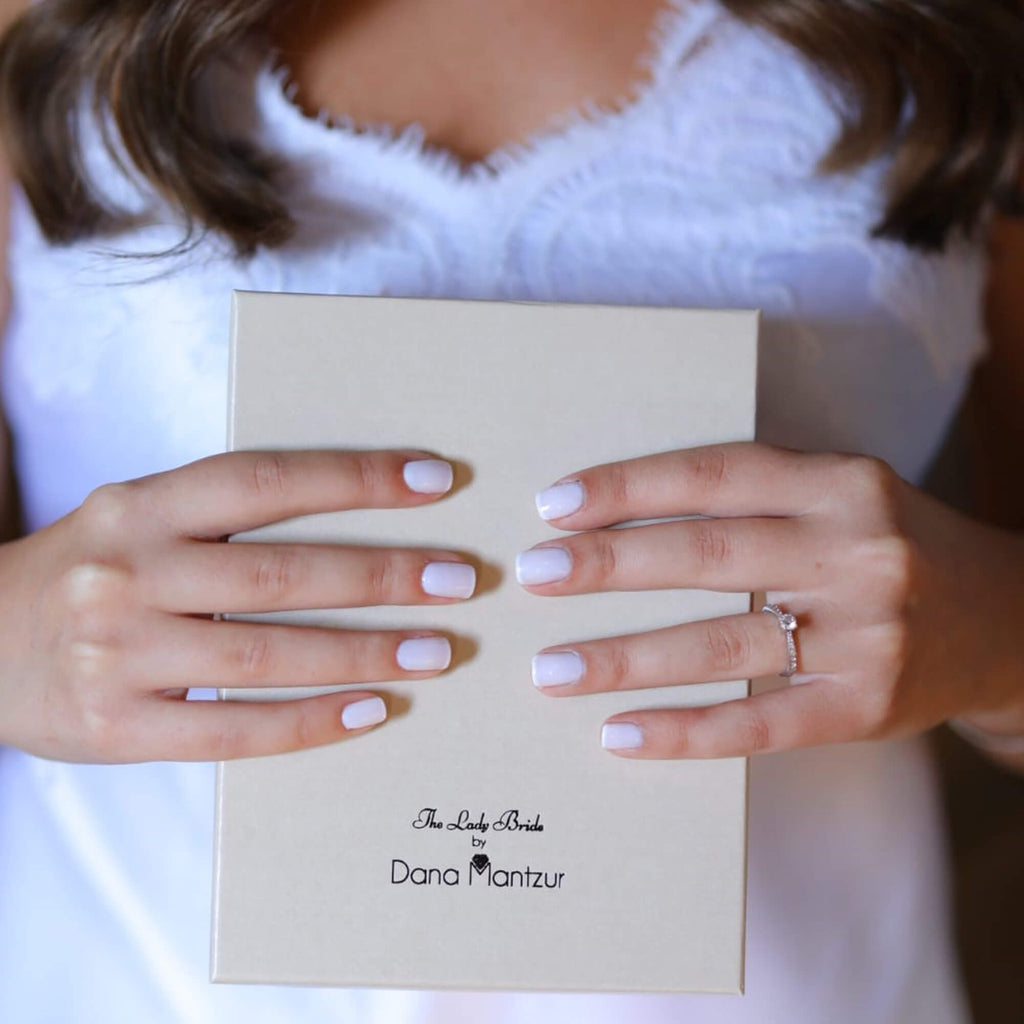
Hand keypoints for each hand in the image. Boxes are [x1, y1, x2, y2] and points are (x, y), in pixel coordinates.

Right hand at [0, 449, 474, 762]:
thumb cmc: (87, 572)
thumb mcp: (139, 519)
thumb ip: (224, 519)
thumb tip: (355, 523)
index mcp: (141, 506)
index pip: (267, 481)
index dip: (355, 477)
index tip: (436, 479)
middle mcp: (129, 572)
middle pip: (281, 573)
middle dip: (382, 576)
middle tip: (461, 580)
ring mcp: (119, 653)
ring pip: (264, 654)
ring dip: (364, 653)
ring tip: (438, 650)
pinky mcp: (116, 728)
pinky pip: (230, 730)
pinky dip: (308, 723)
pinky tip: (371, 711)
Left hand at [515, 442, 1023, 758]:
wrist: (1000, 622)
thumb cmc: (888, 546)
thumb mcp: (837, 495)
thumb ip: (753, 496)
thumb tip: (619, 516)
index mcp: (842, 483)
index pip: (716, 475)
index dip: (630, 487)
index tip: (555, 506)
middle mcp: (858, 551)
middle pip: (707, 556)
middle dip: (608, 567)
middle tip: (533, 577)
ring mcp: (866, 636)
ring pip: (721, 645)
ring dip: (624, 658)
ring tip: (550, 668)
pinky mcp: (864, 707)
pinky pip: (758, 723)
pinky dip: (683, 731)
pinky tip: (619, 734)